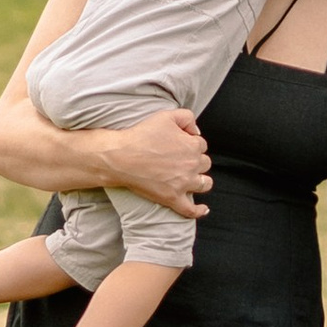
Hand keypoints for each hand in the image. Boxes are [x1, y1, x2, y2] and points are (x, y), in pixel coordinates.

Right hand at [96, 106, 212, 218]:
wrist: (121, 157)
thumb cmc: (141, 135)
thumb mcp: (166, 116)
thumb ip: (187, 118)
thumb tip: (197, 132)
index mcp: (192, 145)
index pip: (202, 145)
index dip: (191, 144)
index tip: (181, 145)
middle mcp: (192, 165)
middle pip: (205, 163)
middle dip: (196, 161)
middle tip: (182, 160)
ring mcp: (183, 183)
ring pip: (204, 184)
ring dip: (201, 181)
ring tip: (193, 180)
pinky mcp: (172, 198)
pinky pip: (191, 209)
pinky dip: (199, 210)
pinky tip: (203, 209)